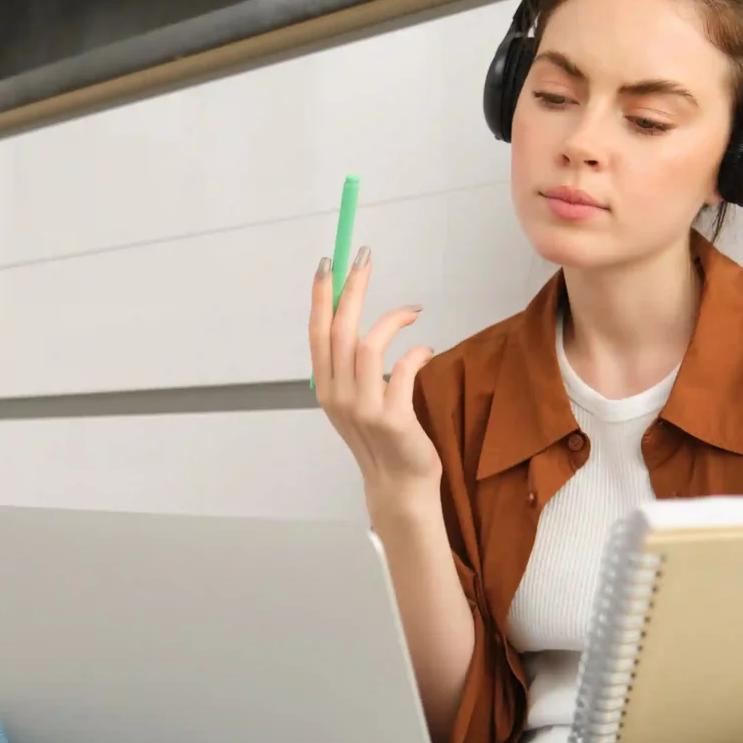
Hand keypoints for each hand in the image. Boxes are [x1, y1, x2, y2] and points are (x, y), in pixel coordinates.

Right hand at [308, 246, 440, 513]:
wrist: (399, 485)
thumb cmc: (383, 438)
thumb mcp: (356, 401)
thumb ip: (351, 369)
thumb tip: (357, 323)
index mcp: (326, 388)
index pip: (317, 331)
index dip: (321, 295)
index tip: (328, 262)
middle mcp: (337, 396)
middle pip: (340, 329)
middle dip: (352, 288)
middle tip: (365, 257)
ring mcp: (362, 408)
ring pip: (367, 345)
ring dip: (392, 319)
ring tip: (412, 310)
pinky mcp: (392, 417)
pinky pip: (403, 369)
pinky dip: (417, 352)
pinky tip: (426, 349)